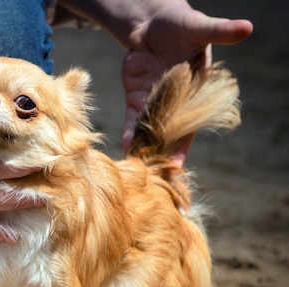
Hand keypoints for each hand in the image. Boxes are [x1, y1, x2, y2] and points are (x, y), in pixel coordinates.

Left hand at [120, 3, 252, 164]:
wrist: (152, 22)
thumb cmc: (181, 24)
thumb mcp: (200, 27)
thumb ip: (219, 32)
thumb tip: (246, 27)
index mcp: (196, 93)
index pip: (190, 124)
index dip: (182, 145)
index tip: (175, 164)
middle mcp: (175, 103)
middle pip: (168, 134)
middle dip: (160, 155)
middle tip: (152, 178)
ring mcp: (154, 101)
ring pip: (148, 130)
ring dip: (143, 149)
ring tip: (136, 169)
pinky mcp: (135, 96)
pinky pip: (133, 119)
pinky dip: (129, 132)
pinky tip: (125, 147)